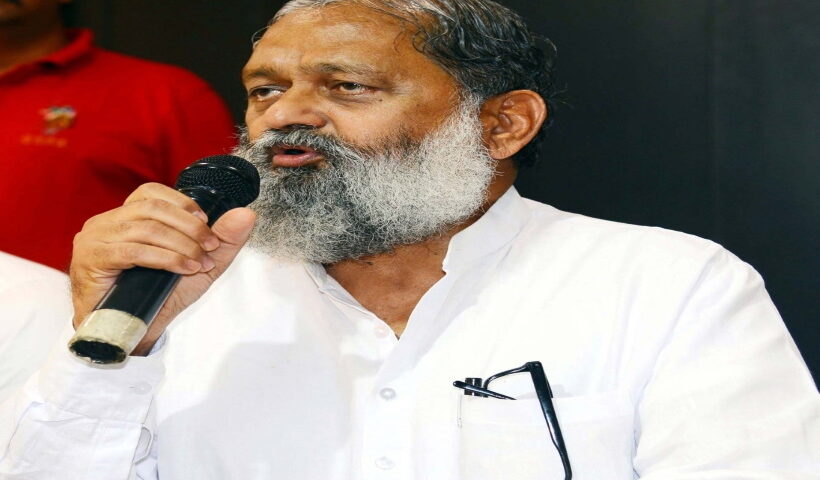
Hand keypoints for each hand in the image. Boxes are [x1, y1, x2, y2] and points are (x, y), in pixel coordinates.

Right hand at [70, 183, 256, 354]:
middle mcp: (106, 222)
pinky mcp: (91, 259)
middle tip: (210, 246)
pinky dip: (166, 258)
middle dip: (189, 227)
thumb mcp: (199, 264)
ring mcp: (95, 238)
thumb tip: (246, 214)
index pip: (152, 193)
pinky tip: (184, 269)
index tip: (207, 224)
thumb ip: (223, 240)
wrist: (131, 332)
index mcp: (126, 217)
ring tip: (199, 263)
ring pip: (147, 229)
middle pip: (153, 208)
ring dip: (181, 245)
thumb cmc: (159, 296)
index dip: (183, 204)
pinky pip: (134, 251)